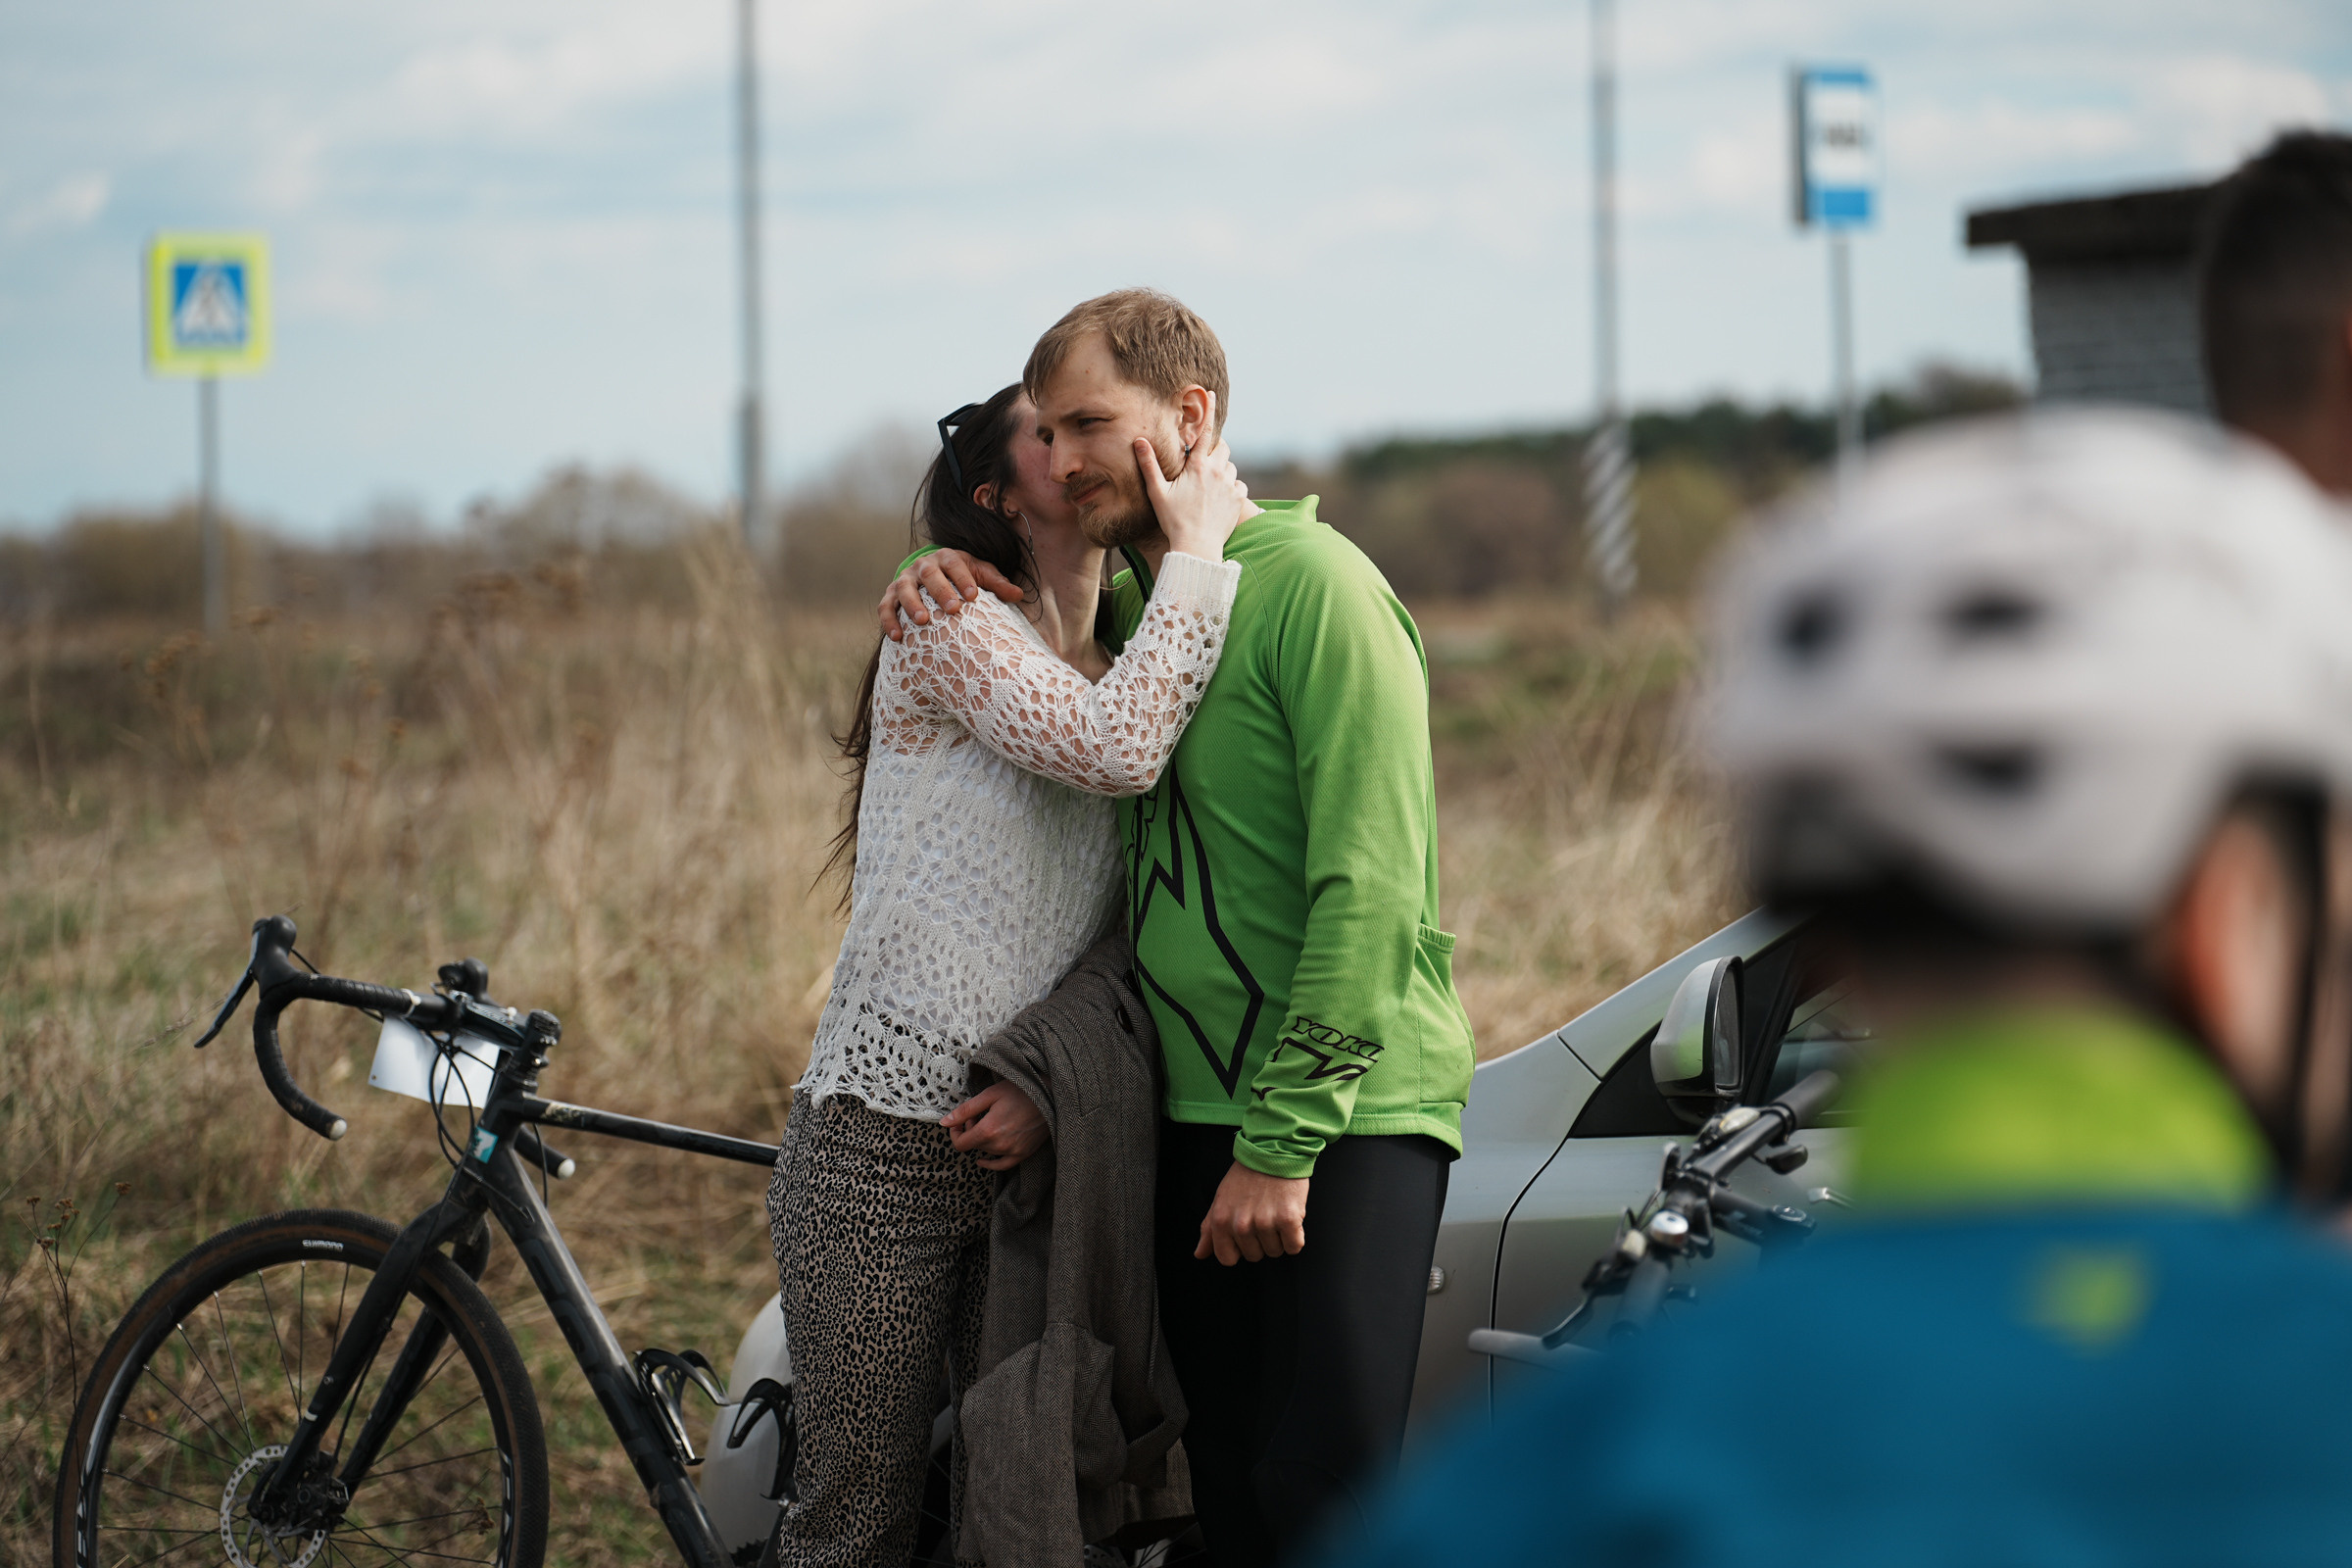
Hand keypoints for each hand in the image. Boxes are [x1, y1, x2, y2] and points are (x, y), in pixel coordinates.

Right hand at [875, 548, 1024, 640]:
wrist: (931, 573)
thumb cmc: (961, 576)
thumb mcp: (979, 574)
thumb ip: (997, 583)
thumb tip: (1019, 594)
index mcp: (947, 558)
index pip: (955, 564)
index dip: (963, 579)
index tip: (973, 596)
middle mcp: (923, 566)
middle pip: (929, 574)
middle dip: (940, 590)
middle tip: (952, 609)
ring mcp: (905, 580)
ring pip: (904, 589)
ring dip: (912, 604)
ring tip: (923, 621)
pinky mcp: (891, 595)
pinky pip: (886, 606)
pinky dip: (889, 620)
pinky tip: (897, 637)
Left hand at [942, 1081, 1048, 1170]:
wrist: (1050, 1094)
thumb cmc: (1020, 1090)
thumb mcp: (989, 1095)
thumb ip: (965, 1110)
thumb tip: (944, 1123)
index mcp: (988, 1130)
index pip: (961, 1144)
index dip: (955, 1133)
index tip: (959, 1122)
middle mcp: (999, 1145)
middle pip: (974, 1146)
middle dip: (970, 1131)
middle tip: (978, 1115)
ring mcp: (1013, 1151)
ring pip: (987, 1152)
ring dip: (983, 1140)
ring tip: (990, 1122)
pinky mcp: (1023, 1153)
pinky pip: (1002, 1165)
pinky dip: (990, 1163)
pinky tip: (983, 1159)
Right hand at [1137, 394, 1249, 561]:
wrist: (1197, 547)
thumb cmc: (1174, 521)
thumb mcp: (1158, 492)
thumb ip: (1149, 465)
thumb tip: (1139, 441)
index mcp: (1197, 466)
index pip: (1205, 431)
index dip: (1208, 410)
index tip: (1210, 394)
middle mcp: (1217, 471)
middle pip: (1222, 448)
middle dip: (1214, 450)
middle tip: (1202, 464)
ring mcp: (1231, 484)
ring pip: (1230, 467)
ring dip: (1222, 471)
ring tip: (1208, 489)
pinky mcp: (1240, 499)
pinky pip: (1239, 485)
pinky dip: (1231, 488)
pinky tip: (1220, 500)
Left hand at [1194, 1160, 1308, 1264]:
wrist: (1274, 1150)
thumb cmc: (1247, 1175)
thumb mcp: (1221, 1199)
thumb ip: (1209, 1229)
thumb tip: (1199, 1254)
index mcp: (1221, 1221)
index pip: (1227, 1259)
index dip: (1238, 1249)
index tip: (1245, 1234)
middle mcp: (1241, 1225)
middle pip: (1254, 1256)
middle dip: (1260, 1241)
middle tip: (1262, 1215)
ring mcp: (1265, 1223)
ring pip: (1275, 1252)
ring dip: (1278, 1237)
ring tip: (1275, 1212)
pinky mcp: (1288, 1219)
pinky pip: (1294, 1246)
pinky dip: (1296, 1236)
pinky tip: (1290, 1217)